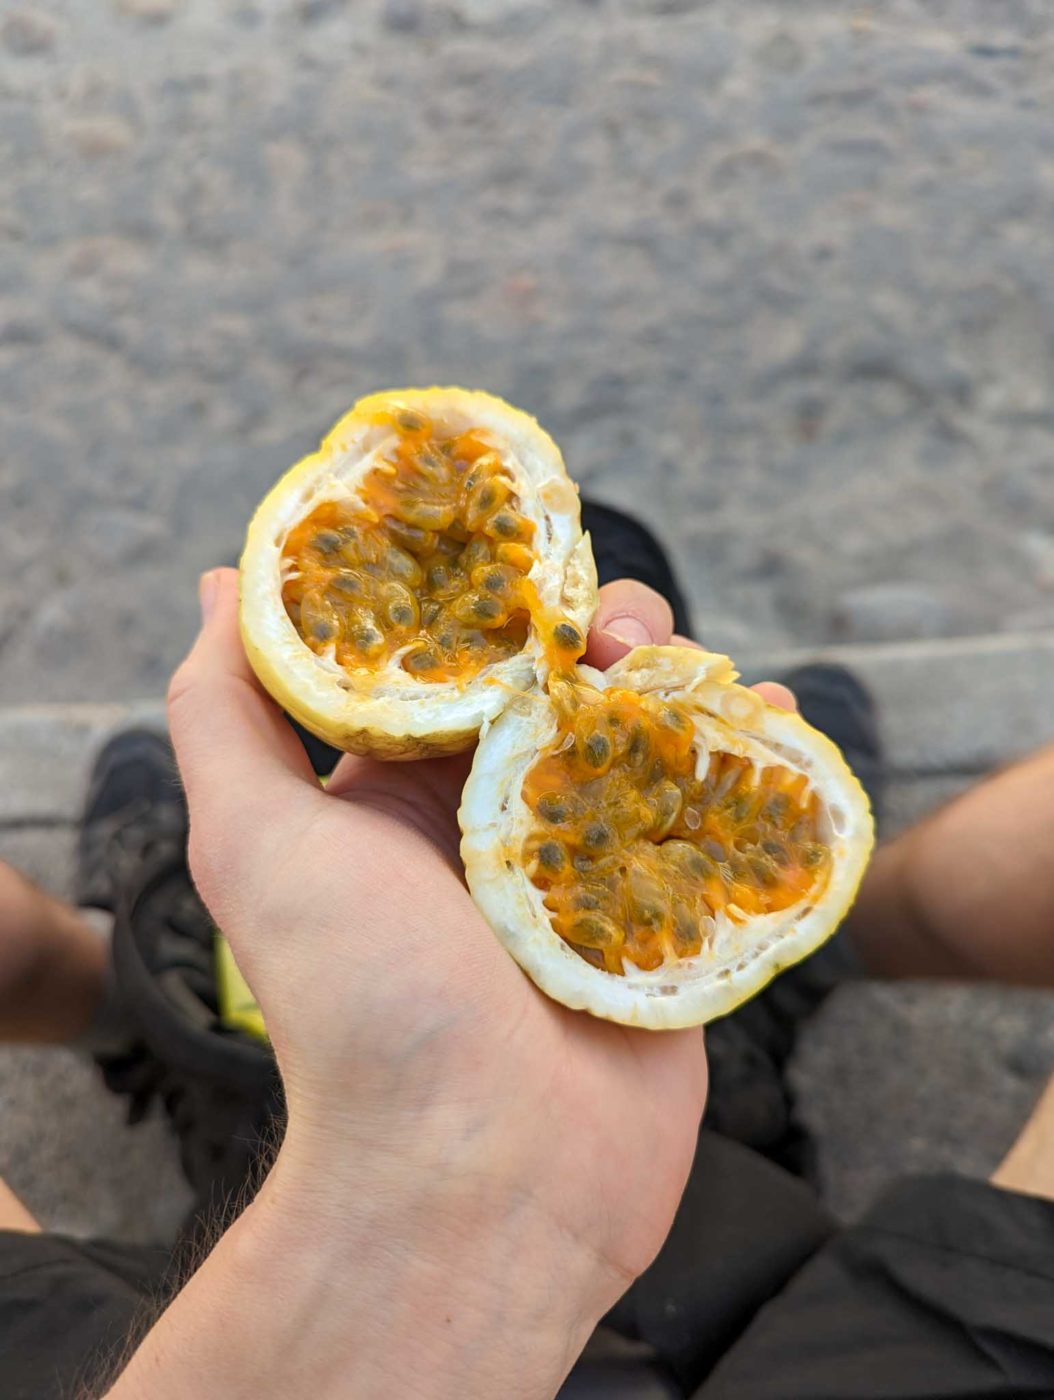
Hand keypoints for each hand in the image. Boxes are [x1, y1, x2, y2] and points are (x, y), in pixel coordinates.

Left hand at [112, 570, 792, 1399]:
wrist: (474, 1181)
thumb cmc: (356, 1011)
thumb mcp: (256, 842)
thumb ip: (225, 711)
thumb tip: (221, 585)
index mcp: (406, 794)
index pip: (461, 662)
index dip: (496, 598)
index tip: (532, 554)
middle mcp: (497, 825)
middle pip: (567, 687)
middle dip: (601, 632)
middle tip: (616, 632)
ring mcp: (591, 873)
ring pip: (651, 739)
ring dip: (681, 682)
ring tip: (694, 670)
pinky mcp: (667, 924)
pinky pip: (720, 823)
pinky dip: (755, 761)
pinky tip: (774, 717)